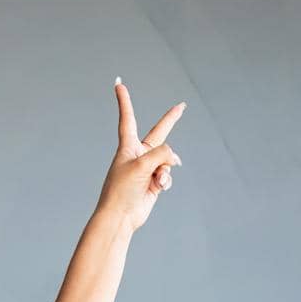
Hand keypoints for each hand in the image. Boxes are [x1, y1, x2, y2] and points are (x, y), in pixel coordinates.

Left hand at [96, 79, 184, 234]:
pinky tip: (157, 188)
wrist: (120, 217)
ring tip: (154, 180)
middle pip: (159, 133)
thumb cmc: (123, 189)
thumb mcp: (142, 164)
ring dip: (164, 170)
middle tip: (182, 106)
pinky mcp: (154, 182)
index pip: (127, 118)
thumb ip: (162, 153)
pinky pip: (167, 175)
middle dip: (171, 120)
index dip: (124, 101)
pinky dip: (165, 181)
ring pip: (167, 160)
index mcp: (128, 146)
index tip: (118, 84)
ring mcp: (148, 168)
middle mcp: (138, 154)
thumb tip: (175, 159)